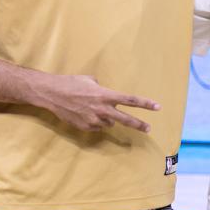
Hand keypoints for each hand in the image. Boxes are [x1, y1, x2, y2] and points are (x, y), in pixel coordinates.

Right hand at [36, 73, 158, 132]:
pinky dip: (94, 122)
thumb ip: (101, 88)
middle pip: (126, 119)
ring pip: (108, 123)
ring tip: (90, 108)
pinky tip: (83, 114)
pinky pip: (96, 126)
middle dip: (139, 125)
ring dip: (105, 118)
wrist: (51, 93)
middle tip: (148, 129)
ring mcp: (94, 120)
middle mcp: (102, 109)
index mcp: (105, 95)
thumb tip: (105, 92)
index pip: (130, 100)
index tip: (157, 107)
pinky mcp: (85, 127)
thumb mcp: (89, 80)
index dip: (145, 104)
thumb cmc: (70, 83)